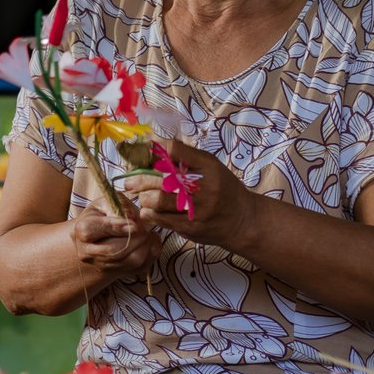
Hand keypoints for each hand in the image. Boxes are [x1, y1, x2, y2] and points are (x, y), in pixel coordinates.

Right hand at [69, 201, 159, 281]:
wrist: (100, 235)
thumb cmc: (104, 214)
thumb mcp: (108, 202)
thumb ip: (119, 206)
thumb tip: (133, 219)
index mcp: (82, 230)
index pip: (92, 230)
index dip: (114, 227)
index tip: (134, 223)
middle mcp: (88, 252)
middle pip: (114, 251)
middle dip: (135, 237)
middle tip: (145, 226)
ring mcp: (102, 266)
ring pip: (130, 261)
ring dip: (145, 245)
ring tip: (147, 232)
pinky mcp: (118, 273)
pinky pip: (141, 267)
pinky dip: (150, 253)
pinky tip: (148, 241)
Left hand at [129, 139, 256, 251]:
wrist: (243, 221)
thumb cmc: (223, 189)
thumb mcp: (210, 166)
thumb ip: (185, 157)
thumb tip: (153, 146)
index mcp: (207, 166)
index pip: (174, 149)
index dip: (153, 149)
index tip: (142, 153)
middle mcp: (203, 186)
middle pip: (162, 177)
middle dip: (139, 178)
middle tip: (129, 181)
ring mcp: (197, 208)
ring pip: (158, 200)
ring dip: (143, 197)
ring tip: (141, 196)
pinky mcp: (191, 227)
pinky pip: (161, 219)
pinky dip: (149, 213)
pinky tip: (148, 209)